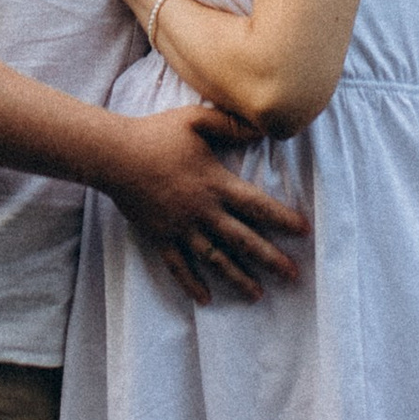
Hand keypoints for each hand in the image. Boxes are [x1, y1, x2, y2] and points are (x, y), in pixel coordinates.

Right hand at [105, 103, 306, 301]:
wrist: (114, 156)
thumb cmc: (156, 135)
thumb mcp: (196, 120)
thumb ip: (231, 124)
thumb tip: (264, 127)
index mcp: (216, 184)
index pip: (257, 205)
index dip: (283, 218)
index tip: (304, 231)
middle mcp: (203, 211)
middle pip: (243, 240)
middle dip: (270, 259)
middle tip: (293, 276)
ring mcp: (181, 228)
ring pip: (215, 259)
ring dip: (238, 277)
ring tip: (258, 295)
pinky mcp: (160, 237)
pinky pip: (179, 266)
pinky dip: (192, 284)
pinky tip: (206, 299)